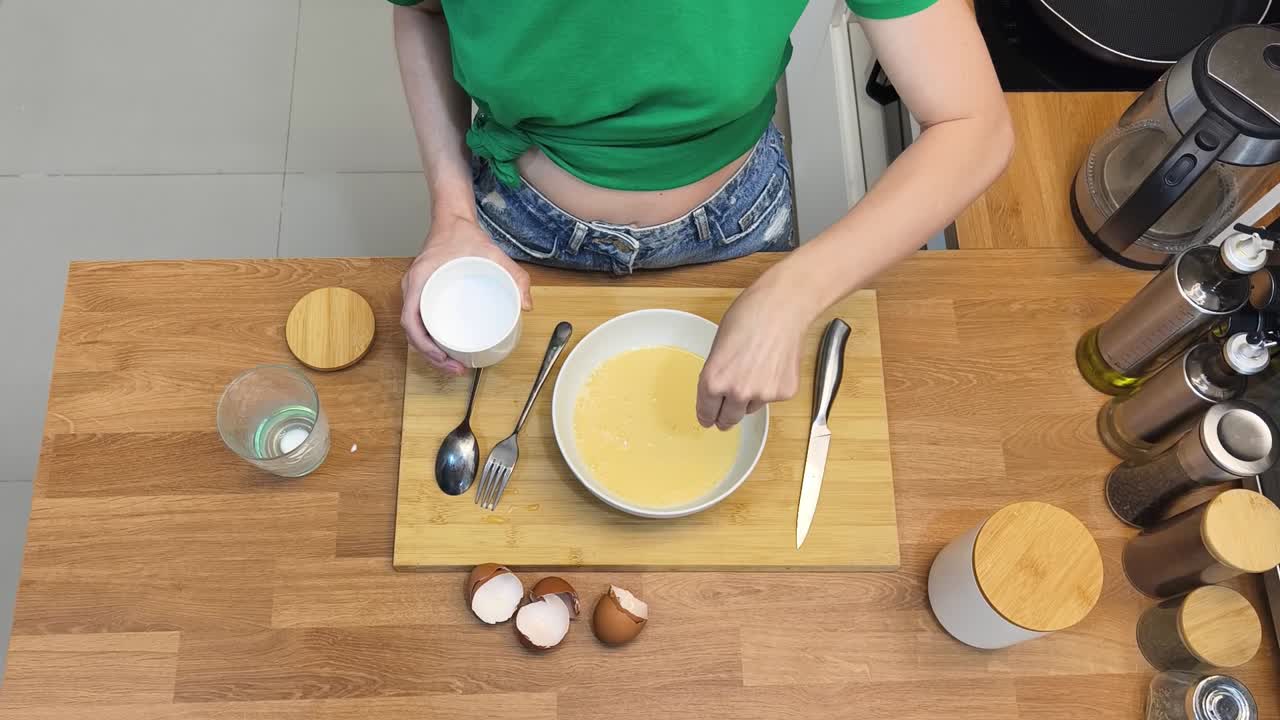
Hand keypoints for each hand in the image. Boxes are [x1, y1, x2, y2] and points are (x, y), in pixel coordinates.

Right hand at [401, 214, 532, 374]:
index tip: (442, 358)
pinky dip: (428, 338)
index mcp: (420, 280)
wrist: (451, 218)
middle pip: (412, 331)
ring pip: (415, 329)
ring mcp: (414, 291)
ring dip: (429, 350)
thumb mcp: (493, 253)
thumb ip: (514, 275)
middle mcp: (411, 287)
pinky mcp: (421, 292)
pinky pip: (419, 320)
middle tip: (455, 369)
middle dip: (430, 356)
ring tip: (453, 364)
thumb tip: (527, 305)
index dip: (423, 345)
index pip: (410, 320)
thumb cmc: (463, 234)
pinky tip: (444, 348)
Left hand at [696, 272, 816, 429]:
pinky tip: (774, 364)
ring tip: (757, 368)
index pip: (706, 412)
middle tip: (727, 413)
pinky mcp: (784, 393)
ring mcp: (762, 394)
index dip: (706, 417)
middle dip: (726, 417)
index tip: (708, 420)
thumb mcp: (718, 346)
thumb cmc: (749, 317)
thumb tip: (717, 392)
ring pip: (750, 408)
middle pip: (728, 420)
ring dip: (750, 398)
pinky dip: (771, 387)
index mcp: (713, 380)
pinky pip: (772, 398)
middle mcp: (737, 392)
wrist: (782, 308)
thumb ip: (716, 373)